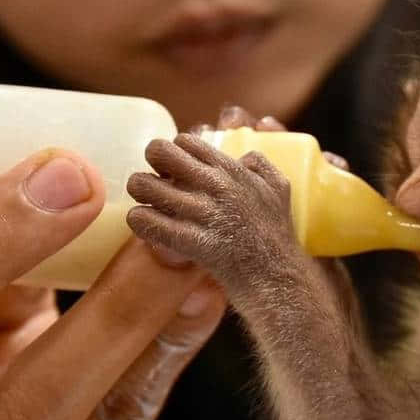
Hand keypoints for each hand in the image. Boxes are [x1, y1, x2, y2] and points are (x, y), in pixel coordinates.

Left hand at [128, 108, 332, 302]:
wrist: (278, 278)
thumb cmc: (276, 235)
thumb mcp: (279, 188)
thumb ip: (260, 165)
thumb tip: (242, 157)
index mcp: (232, 169)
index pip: (184, 141)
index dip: (175, 154)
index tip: (176, 171)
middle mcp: (216, 185)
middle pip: (159, 152)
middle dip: (152, 165)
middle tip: (157, 182)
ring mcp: (203, 213)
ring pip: (143, 185)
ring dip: (141, 194)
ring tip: (149, 205)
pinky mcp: (192, 242)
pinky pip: (147, 222)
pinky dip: (140, 222)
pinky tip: (147, 226)